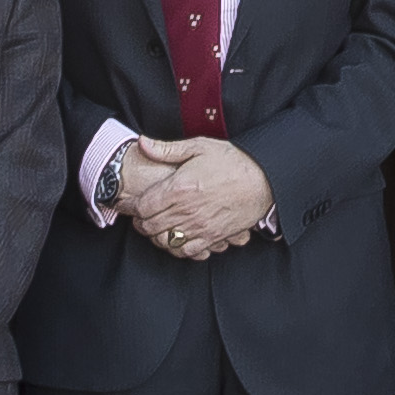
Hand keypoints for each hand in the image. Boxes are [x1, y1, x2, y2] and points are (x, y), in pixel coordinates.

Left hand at [122, 138, 274, 260]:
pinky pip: (187, 251)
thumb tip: (142, 143)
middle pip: (150, 227)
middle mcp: (187, 211)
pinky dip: (177, 247)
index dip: (132, 206)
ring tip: (157, 227)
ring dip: (157, 236)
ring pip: (165, 241)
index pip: (143, 206)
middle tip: (141, 215)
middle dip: (141, 222)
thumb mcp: (199, 146)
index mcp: (179, 188)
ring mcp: (200, 227)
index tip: (130, 203)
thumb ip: (167, 149)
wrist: (264, 179)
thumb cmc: (233, 161)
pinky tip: (177, 237)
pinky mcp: (213, 237)